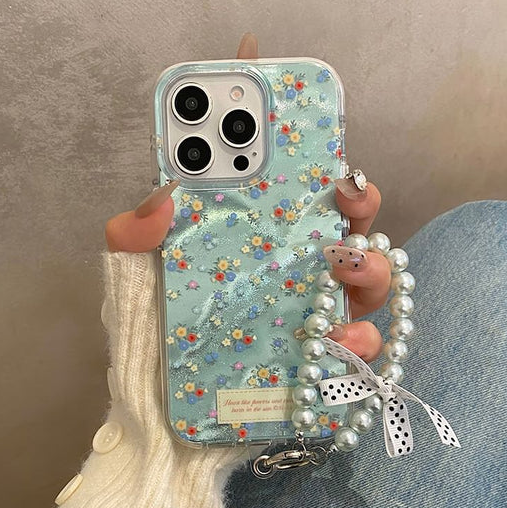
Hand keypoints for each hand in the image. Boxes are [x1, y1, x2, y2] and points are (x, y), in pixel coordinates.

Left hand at [105, 32, 388, 364]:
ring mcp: (315, 305)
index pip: (290, 172)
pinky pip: (360, 343)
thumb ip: (135, 232)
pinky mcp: (323, 352)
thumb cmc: (156, 320)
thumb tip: (161, 200)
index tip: (305, 111)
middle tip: (343, 188)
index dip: (303, 132)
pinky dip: (361, 341)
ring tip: (345, 266)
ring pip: (370, 275)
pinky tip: (342, 342)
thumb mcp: (137, 268)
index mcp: (257, 225)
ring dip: (371, 265)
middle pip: (349, 217)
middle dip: (360, 196)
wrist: (162, 396)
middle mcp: (297, 258)